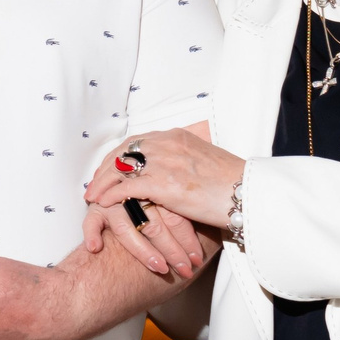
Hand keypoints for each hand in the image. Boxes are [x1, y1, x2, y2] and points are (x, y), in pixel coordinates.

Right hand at [80, 195, 213, 279]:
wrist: (123, 178)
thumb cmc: (150, 197)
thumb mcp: (173, 199)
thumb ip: (185, 213)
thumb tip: (211, 234)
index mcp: (156, 188)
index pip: (174, 217)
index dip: (188, 240)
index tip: (197, 259)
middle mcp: (134, 194)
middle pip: (155, 224)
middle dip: (173, 250)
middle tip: (186, 269)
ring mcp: (113, 202)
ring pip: (127, 228)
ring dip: (144, 251)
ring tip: (160, 267)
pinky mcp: (96, 210)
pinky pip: (91, 223)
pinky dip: (92, 234)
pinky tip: (96, 247)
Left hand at [85, 121, 243, 230]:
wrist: (247, 193)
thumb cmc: (232, 183)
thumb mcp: (205, 159)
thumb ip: (184, 158)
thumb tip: (175, 167)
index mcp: (176, 137)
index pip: (136, 141)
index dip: (118, 156)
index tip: (109, 168)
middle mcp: (167, 144)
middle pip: (123, 152)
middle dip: (105, 168)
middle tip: (94, 183)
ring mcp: (164, 162)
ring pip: (121, 169)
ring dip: (102, 182)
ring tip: (92, 196)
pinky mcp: (164, 184)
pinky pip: (127, 188)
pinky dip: (111, 195)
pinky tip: (103, 203)